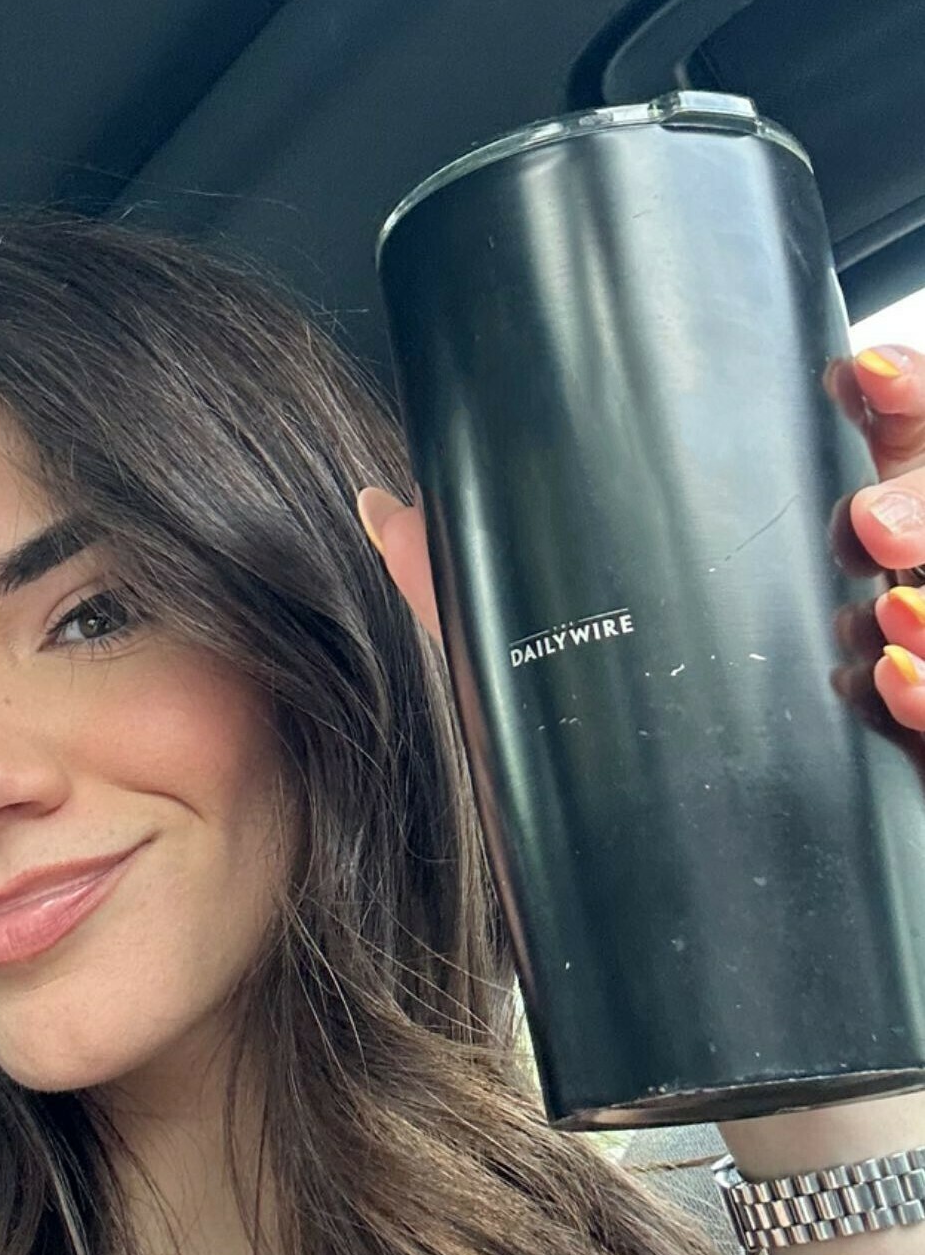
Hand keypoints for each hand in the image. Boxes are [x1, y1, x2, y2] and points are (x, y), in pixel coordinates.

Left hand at [358, 343, 924, 756]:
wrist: (693, 880)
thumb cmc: (639, 745)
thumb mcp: (557, 649)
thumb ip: (480, 583)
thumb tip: (383, 509)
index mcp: (795, 523)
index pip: (871, 427)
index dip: (891, 388)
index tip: (860, 374)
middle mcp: (864, 580)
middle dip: (920, 486)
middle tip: (869, 524)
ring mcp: (899, 655)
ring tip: (886, 617)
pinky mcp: (917, 747)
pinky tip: (893, 690)